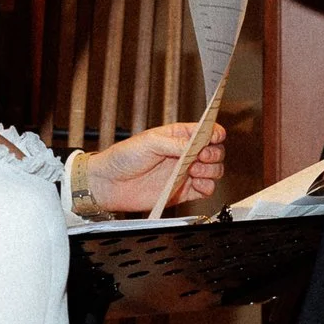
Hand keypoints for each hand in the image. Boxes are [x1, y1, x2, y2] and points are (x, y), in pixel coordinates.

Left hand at [83, 122, 225, 213]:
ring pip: (213, 171)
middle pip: (214, 152)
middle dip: (213, 154)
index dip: (214, 133)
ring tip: (193, 171)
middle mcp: (184, 154)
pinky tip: (196, 184)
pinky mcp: (183, 192)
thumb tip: (195, 144)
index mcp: (177, 136)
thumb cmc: (122, 157)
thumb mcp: (149, 142)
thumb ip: (174, 143)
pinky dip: (207, 187)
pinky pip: (205, 190)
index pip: (205, 131)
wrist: (109, 183)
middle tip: (201, 157)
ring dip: (210, 171)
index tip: (214, 138)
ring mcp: (184, 173)